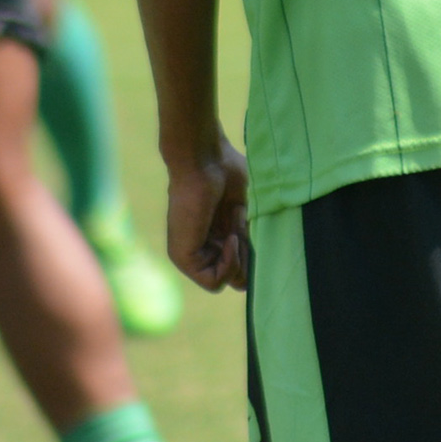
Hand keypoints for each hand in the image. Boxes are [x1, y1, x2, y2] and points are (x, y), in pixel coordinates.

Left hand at [165, 143, 250, 292]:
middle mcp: (203, 247)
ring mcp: (191, 254)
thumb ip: (248, 239)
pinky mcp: (183, 257)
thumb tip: (257, 270)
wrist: (205, 159)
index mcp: (216, 235)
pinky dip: (228, 266)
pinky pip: (213, 282)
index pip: (238, 267)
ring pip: (225, 281)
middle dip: (247, 259)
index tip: (252, 232)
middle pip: (234, 276)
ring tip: (235, 233)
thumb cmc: (227, 173)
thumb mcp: (245, 212)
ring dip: (238, 260)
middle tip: (244, 232)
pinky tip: (230, 240)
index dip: (251, 257)